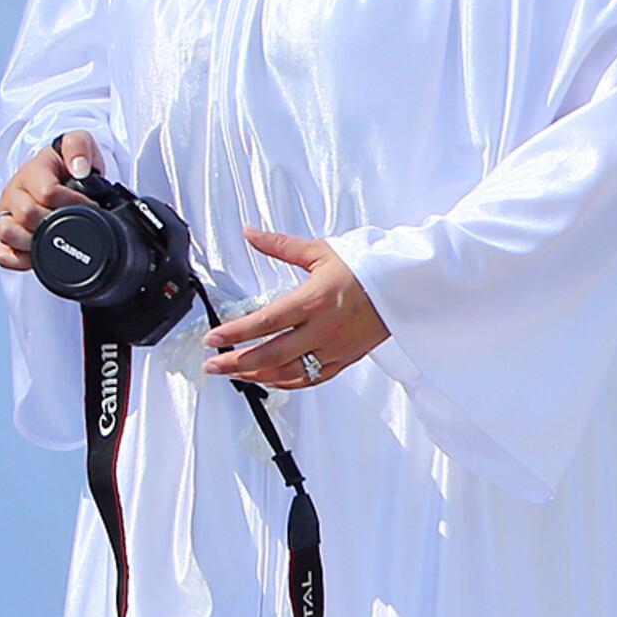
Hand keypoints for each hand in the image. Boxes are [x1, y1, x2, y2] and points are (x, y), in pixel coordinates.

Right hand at [0, 130, 99, 271]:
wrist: (65, 180)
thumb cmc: (70, 165)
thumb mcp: (80, 145)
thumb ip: (79, 146)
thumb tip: (79, 169)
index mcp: (32, 171)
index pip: (47, 191)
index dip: (73, 202)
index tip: (91, 205)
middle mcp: (15, 193)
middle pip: (26, 214)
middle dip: (55, 221)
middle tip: (75, 221)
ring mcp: (7, 216)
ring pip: (6, 232)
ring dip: (34, 240)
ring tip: (56, 237)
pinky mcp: (5, 238)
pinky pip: (2, 255)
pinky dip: (20, 259)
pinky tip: (39, 254)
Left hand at [205, 231, 388, 389]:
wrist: (403, 287)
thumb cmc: (366, 268)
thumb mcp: (320, 252)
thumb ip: (280, 245)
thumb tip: (251, 233)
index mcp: (314, 300)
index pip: (266, 322)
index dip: (235, 333)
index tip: (213, 338)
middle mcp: (323, 329)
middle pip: (272, 353)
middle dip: (236, 362)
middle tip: (213, 364)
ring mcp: (334, 348)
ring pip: (289, 372)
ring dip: (256, 376)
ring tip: (234, 373)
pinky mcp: (344, 359)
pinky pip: (311, 379)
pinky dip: (286, 382)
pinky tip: (268, 379)